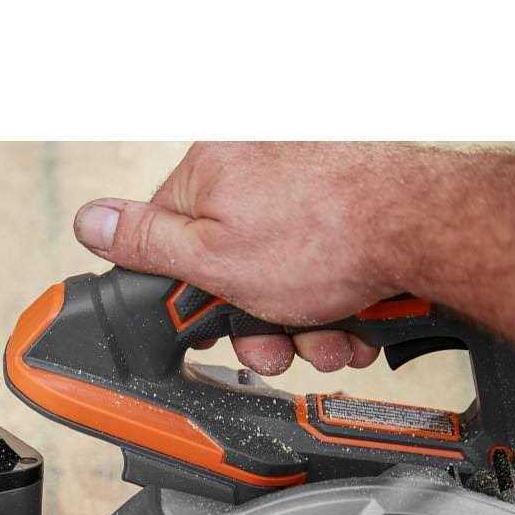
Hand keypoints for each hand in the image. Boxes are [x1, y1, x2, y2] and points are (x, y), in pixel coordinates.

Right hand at [73, 142, 421, 375]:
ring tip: (325, 338)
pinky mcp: (341, 208)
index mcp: (210, 172)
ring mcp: (302, 188)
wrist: (426, 230)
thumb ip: (145, 244)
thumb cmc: (324, 238)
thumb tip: (87, 223)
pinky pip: (315, 266)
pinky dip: (329, 302)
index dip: (189, 295)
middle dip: (253, 321)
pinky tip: (347, 321)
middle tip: (275, 343)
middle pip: (228, 267)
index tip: (211, 322)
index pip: (168, 239)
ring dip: (298, 325)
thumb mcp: (210, 257)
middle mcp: (255, 171)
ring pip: (276, 277)